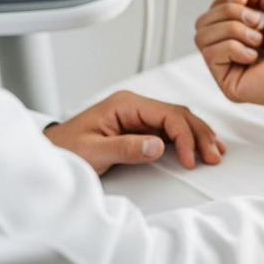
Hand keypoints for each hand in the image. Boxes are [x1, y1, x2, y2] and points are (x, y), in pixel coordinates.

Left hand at [44, 90, 225, 174]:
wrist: (49, 155)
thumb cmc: (64, 150)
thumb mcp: (92, 151)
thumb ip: (125, 148)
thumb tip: (158, 145)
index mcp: (125, 104)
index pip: (167, 115)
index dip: (184, 137)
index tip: (189, 159)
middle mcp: (134, 106)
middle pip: (179, 115)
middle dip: (199, 135)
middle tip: (213, 156)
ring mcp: (138, 116)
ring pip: (179, 120)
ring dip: (198, 135)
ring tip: (215, 152)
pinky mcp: (139, 128)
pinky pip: (170, 129)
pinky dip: (188, 138)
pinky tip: (200, 146)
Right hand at [194, 0, 263, 105]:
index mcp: (245, 35)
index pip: (213, 13)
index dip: (224, 0)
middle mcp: (235, 52)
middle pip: (202, 23)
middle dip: (228, 13)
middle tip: (256, 21)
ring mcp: (231, 69)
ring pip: (202, 37)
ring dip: (233, 30)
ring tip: (258, 39)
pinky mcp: (229, 85)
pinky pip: (211, 55)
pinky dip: (233, 48)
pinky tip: (254, 56)